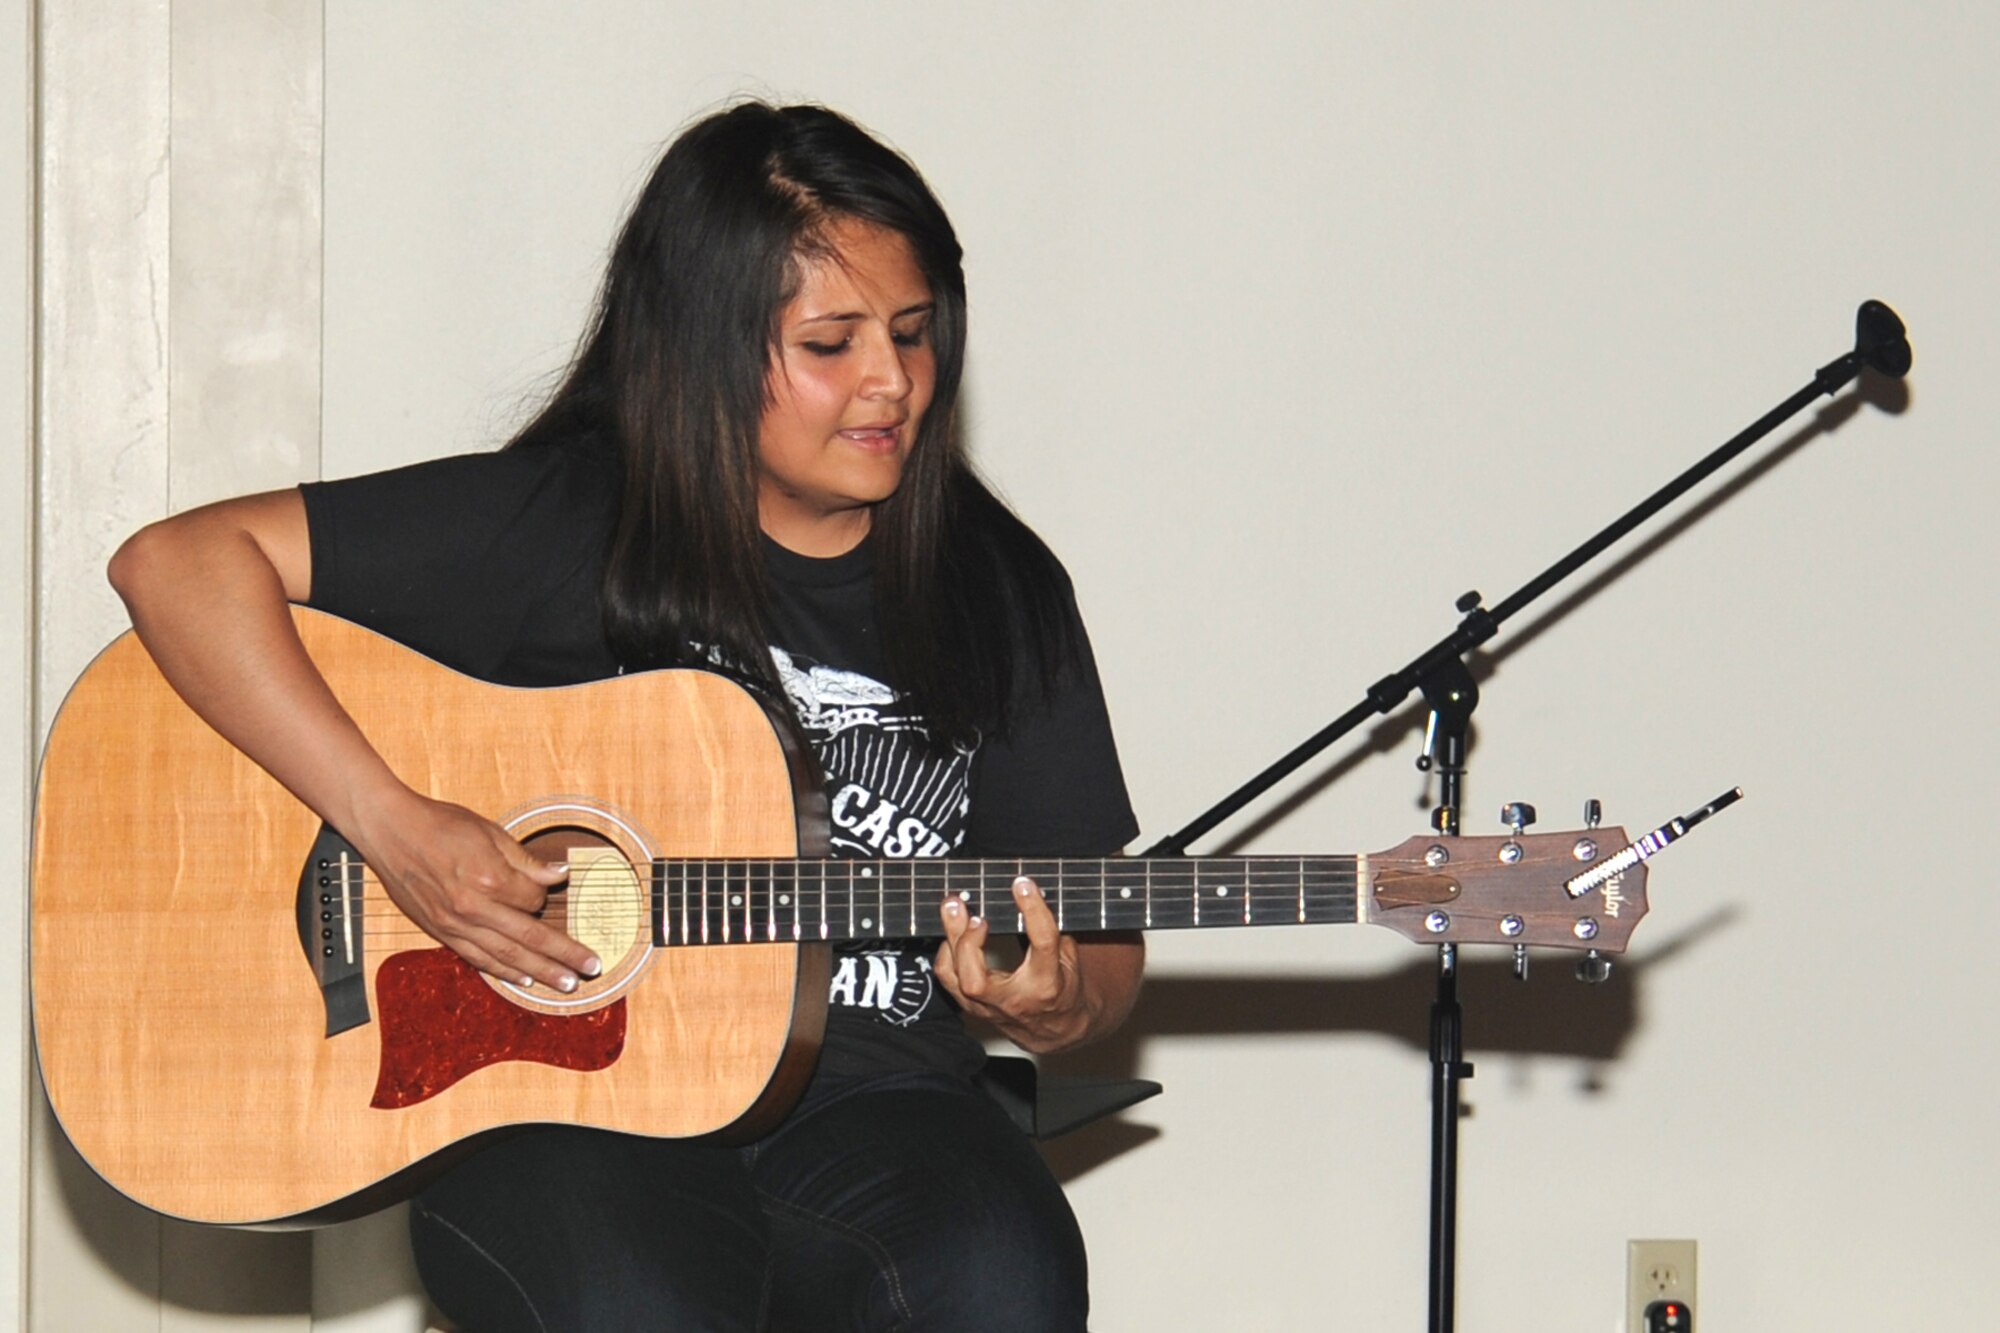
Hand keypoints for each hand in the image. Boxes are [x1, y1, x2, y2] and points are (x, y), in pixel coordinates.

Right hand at [354, 787, 599, 991]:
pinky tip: (522, 980)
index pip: (534, 899)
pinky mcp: (439, 932)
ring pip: (505, 956)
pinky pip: (476, 958)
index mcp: (489, 878)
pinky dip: (501, 972)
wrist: (389, 830)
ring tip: (565, 984)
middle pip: (528, 937)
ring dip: (539, 972)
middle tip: (590, 969)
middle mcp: (472, 907)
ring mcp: (454, 924)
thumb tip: (560, 875)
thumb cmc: (440, 824)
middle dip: (563, 955)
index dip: (546, 896)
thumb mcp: (489, 832)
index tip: (547, 889)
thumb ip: (526, 861)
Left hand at [934, 877, 1094, 1053]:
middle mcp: (1014, 999)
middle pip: (976, 979)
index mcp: (1047, 984)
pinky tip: (953, 933)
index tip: (1023, 885)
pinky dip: (946, 952)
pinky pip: (948, 979)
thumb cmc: (1063, 990)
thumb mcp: (1070, 960)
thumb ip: (1051, 931)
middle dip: (967, 940)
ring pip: (956, 979)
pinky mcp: (973, 1007)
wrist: (1056, 1030)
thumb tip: (1029, 895)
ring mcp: (988, 1007)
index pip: (1041, 943)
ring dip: (950, 940)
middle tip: (968, 909)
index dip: (1032, 910)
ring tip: (953, 910)